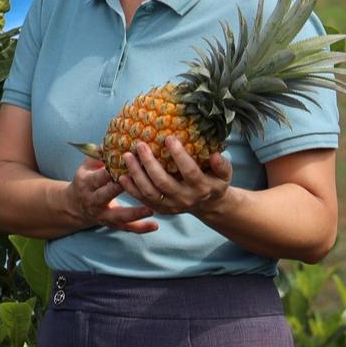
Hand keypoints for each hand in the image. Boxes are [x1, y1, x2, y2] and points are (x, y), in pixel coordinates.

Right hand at [63, 157, 156, 233]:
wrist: (75, 205)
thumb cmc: (87, 179)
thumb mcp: (87, 165)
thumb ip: (99, 153)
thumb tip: (112, 139)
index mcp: (87, 183)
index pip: (98, 176)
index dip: (110, 170)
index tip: (125, 163)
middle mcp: (93, 201)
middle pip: (107, 195)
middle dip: (120, 188)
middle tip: (138, 181)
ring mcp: (103, 215)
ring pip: (119, 216)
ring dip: (134, 213)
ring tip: (151, 208)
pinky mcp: (112, 225)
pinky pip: (127, 228)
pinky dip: (141, 228)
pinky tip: (155, 225)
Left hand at [117, 138, 232, 216]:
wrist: (207, 204)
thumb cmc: (214, 180)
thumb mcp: (224, 174)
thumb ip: (222, 165)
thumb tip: (215, 154)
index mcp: (202, 187)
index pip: (189, 171)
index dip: (179, 155)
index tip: (168, 137)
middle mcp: (185, 199)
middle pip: (164, 182)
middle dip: (150, 163)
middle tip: (140, 145)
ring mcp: (171, 206)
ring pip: (150, 192)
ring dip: (136, 174)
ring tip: (127, 156)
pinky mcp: (160, 209)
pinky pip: (143, 199)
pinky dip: (131, 188)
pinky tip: (121, 175)